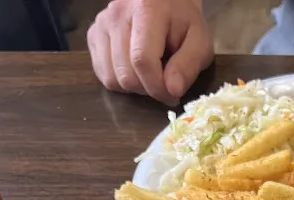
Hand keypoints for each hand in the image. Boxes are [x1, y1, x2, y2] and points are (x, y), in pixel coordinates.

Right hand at [87, 0, 213, 105]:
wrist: (165, 0)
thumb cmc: (184, 22)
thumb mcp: (199, 42)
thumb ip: (188, 66)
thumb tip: (172, 91)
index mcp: (146, 10)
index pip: (142, 60)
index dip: (157, 87)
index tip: (173, 95)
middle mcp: (117, 14)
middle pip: (126, 75)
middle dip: (148, 89)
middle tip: (163, 83)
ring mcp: (102, 24)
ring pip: (112, 78)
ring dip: (134, 87)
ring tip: (149, 74)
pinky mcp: (94, 34)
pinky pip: (102, 74)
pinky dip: (120, 81)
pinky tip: (134, 70)